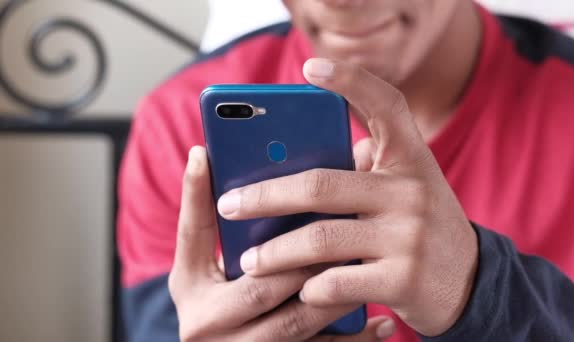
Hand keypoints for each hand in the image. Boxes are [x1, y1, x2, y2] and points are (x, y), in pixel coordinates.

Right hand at [168, 146, 396, 340]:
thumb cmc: (213, 296)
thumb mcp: (201, 263)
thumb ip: (204, 217)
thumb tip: (205, 154)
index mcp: (189, 287)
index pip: (194, 235)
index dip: (203, 194)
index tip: (215, 155)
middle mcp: (207, 324)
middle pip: (262, 286)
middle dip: (305, 255)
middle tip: (344, 225)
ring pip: (297, 322)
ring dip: (335, 290)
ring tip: (367, 261)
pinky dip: (355, 338)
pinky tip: (384, 321)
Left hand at [216, 59, 478, 336]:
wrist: (472, 283)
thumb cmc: (418, 229)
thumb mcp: (402, 191)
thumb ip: (362, 173)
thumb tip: (284, 168)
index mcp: (410, 160)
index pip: (386, 106)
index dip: (351, 81)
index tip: (310, 67)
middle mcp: (412, 191)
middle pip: (321, 184)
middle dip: (265, 196)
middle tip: (229, 205)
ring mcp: (410, 235)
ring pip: (321, 238)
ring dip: (275, 254)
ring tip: (247, 261)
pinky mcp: (405, 280)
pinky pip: (337, 282)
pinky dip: (309, 289)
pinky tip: (297, 291)